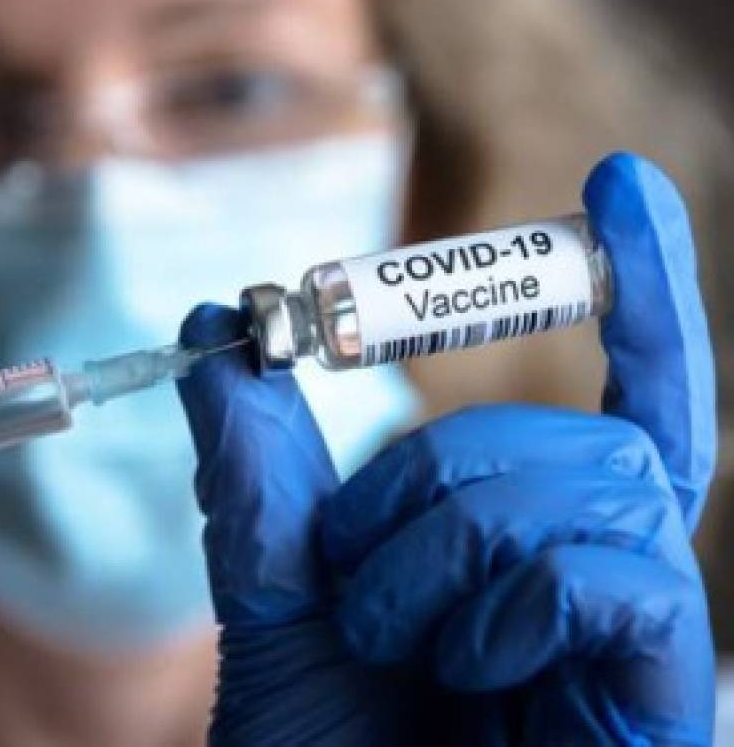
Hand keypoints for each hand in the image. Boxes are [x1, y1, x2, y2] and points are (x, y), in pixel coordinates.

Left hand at [177, 153, 714, 744]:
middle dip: (437, 471)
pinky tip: (463, 668)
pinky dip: (510, 595)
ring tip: (391, 635)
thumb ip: (256, 465)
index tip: (620, 185)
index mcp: (534, 555)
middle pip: (580, 433)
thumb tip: (214, 323)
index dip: (638, 294)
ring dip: (449, 539)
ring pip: (590, 480)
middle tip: (354, 567)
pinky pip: (617, 569)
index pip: (621, 401)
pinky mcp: (667, 698)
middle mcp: (606, 585)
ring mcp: (645, 645)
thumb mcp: (272, 593)